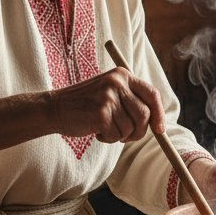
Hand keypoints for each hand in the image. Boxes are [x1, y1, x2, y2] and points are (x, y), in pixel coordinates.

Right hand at [43, 68, 164, 143]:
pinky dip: (109, 139)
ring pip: (131, 128)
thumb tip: (157, 122)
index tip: (160, 129)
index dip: (159, 114)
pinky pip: (117, 135)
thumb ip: (131, 101)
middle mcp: (118, 82)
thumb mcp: (110, 93)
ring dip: (120, 136)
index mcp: (123, 75)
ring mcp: (109, 97)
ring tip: (105, 130)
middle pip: (145, 114)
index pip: (152, 94)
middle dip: (139, 131)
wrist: (55, 108)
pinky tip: (96, 131)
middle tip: (126, 137)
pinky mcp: (101, 113)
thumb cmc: (85, 105)